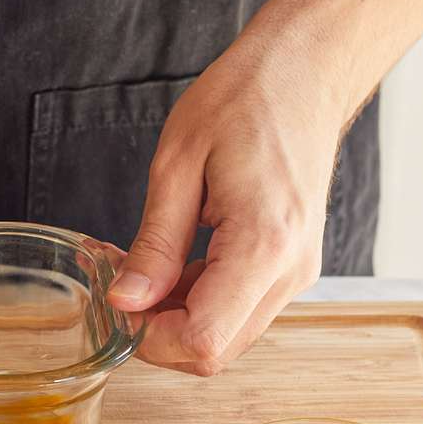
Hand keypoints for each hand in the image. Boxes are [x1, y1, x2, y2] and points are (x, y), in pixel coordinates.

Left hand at [107, 32, 347, 375]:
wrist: (305, 71)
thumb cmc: (245, 100)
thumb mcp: (177, 165)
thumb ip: (154, 245)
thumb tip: (125, 301)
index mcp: (264, 245)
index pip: (203, 340)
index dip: (149, 337)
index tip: (116, 303)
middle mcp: (290, 270)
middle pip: (215, 352)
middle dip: (157, 334)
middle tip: (119, 285)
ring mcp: (296, 272)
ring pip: (225, 336)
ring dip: (174, 317)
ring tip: (139, 267)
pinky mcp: (291, 265)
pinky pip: (238, 309)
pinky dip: (197, 301)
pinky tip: (171, 263)